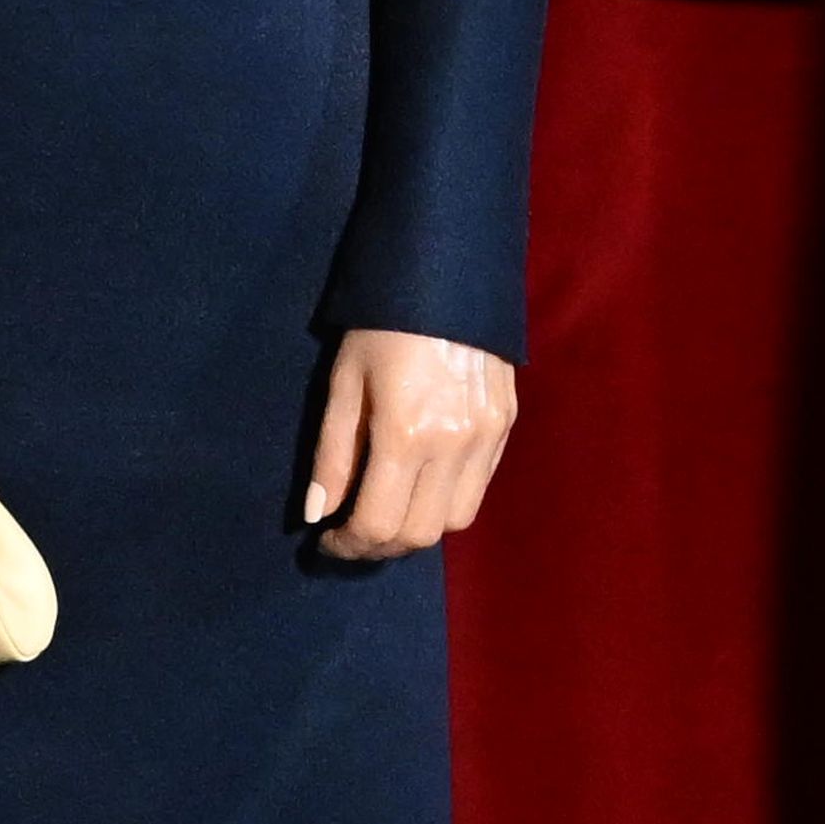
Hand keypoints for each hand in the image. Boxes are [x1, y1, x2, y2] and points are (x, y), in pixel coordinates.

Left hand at [301, 327, 520, 561]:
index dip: (347, 545)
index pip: (378, 523)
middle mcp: (453, 445)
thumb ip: (331, 455)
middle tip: (352, 535)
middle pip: (420, 534)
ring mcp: (487, 437)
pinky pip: (478, 487)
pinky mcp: (506, 425)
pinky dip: (447, 501)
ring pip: (456, 519)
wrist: (449, 276)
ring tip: (387, 512)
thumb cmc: (381, 325)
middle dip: (380, 547)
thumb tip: (317, 513)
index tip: (326, 541)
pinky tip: (420, 485)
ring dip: (417, 529)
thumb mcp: (344, 383)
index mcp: (405, 434)